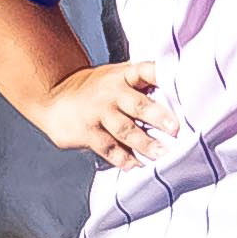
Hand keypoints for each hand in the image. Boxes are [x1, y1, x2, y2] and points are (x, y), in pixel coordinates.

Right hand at [34, 60, 178, 169]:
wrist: (53, 96)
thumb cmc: (95, 90)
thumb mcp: (117, 77)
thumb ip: (143, 86)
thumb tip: (179, 104)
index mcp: (125, 75)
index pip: (148, 71)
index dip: (164, 76)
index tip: (182, 85)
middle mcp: (112, 92)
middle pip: (139, 104)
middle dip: (158, 116)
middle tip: (175, 129)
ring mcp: (99, 112)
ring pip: (125, 130)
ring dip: (145, 143)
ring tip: (162, 154)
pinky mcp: (87, 132)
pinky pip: (109, 148)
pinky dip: (124, 159)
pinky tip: (137, 166)